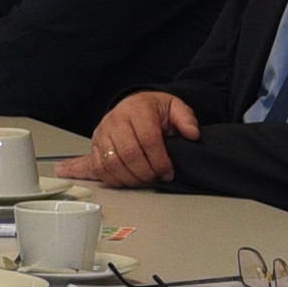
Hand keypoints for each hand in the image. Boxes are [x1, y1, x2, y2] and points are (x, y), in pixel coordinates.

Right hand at [70, 90, 192, 188]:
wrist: (132, 106)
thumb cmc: (153, 110)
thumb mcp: (174, 107)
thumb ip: (186, 119)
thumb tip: (193, 134)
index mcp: (137, 108)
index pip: (148, 139)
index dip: (160, 160)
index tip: (168, 172)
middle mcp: (116, 119)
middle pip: (129, 154)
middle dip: (147, 172)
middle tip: (157, 178)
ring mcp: (102, 133)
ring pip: (113, 163)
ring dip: (132, 179)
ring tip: (145, 180)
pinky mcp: (94, 146)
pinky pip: (100, 168)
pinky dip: (115, 180)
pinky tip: (130, 180)